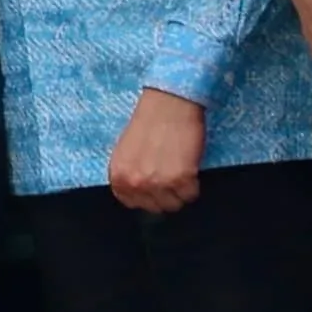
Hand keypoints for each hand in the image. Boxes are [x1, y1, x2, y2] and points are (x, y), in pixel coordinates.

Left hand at [104, 87, 207, 215]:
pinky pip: (191, 195)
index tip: (154, 188)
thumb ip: (129, 173)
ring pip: (174, 204)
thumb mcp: (126, 151)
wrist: (168, 104)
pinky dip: (194, 185)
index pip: (131, 203)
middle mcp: (135, 182)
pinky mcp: (181, 179)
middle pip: (155, 207)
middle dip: (165, 195)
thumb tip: (139, 192)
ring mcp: (157, 183)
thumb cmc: (148, 123)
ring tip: (180, 170)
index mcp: (118, 176)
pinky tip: (189, 167)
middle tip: (171, 177)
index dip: (145, 197)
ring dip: (180, 192)